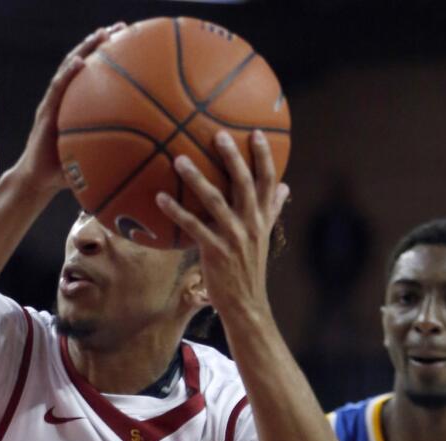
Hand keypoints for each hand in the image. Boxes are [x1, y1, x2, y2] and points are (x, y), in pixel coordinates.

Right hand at [15, 22, 125, 195]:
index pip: (95, 75)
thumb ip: (120, 152)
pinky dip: (67, 74)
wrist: (40, 182)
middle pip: (84, 63)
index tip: (132, 41)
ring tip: (101, 34)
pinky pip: (57, 90)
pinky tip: (79, 62)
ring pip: (69, 69)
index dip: (111, 57)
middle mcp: (66, 99)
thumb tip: (154, 156)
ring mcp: (53, 104)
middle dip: (100, 42)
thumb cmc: (70, 172)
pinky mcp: (45, 113)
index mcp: (78, 106)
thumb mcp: (99, 159)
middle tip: (121, 27)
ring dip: (85, 49)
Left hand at [156, 129, 289, 317]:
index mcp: (263, 218)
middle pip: (244, 184)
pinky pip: (193, 226)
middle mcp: (252, 224)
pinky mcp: (215, 251)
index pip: (268, 181)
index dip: (264, 156)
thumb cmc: (251, 267)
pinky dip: (176, 211)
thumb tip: (285, 186)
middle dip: (232, 158)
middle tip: (218, 135)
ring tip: (179, 159)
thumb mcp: (265, 236)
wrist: (246, 303)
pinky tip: (159, 198)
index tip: (257, 132)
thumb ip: (273, 209)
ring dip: (196, 178)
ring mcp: (234, 237)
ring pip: (215, 201)